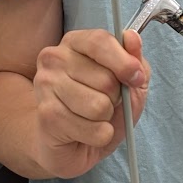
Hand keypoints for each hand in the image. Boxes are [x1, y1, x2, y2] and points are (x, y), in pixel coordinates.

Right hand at [31, 28, 150, 178]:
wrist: (74, 144)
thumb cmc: (101, 107)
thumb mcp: (127, 80)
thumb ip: (133, 58)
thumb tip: (132, 37)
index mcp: (75, 42)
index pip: (100, 41)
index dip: (124, 62)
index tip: (136, 79)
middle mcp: (54, 59)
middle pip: (105, 79)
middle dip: (116, 98)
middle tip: (105, 103)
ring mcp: (45, 86)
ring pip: (98, 106)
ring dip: (106, 118)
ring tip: (94, 118)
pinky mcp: (46, 115)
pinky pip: (92, 129)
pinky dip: (99, 135)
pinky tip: (85, 133)